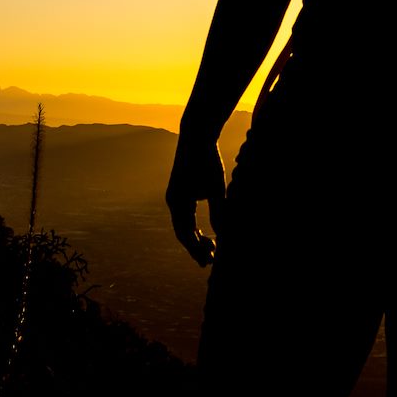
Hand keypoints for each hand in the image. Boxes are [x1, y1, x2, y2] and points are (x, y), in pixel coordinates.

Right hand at [165, 131, 225, 266]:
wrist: (197, 134)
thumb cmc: (207, 160)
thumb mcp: (216, 188)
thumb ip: (218, 212)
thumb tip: (222, 234)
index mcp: (178, 202)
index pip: (185, 235)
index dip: (197, 250)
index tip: (210, 262)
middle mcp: (173, 200)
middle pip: (183, 232)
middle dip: (196, 248)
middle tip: (211, 261)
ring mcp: (176, 195)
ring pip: (184, 225)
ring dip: (196, 238)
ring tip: (212, 248)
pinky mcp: (181, 190)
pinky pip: (186, 215)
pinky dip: (195, 227)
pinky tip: (208, 232)